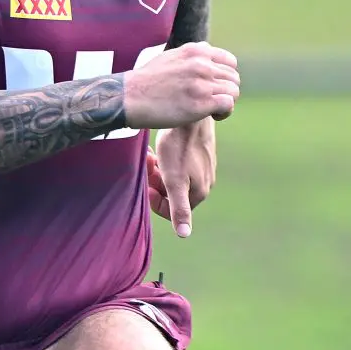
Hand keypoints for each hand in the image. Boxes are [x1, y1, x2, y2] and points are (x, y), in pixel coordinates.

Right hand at [120, 42, 239, 128]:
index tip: (214, 87)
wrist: (130, 98)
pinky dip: (224, 112)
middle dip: (226, 91)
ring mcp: (202, 84)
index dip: (225, 76)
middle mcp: (202, 65)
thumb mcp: (170, 57)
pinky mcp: (201, 103)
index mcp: (196, 51)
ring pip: (233, 91)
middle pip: (233, 78)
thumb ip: (191, 55)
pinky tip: (213, 116)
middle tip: (212, 102)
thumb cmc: (147, 81)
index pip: (229, 62)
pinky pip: (228, 104)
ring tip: (212, 110)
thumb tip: (206, 51)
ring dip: (226, 102)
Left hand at [148, 122, 216, 238]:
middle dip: (155, 184)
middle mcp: (205, 182)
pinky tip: (158, 150)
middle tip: (146, 167)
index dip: (154, 201)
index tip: (145, 185)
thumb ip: (178, 208)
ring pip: (175, 178)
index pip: (172, 211)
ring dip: (159, 172)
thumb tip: (184, 234)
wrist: (192, 114)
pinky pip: (180, 165)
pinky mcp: (202, 152)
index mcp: (199, 192)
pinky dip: (167, 162)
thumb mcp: (174, 180)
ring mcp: (205, 167)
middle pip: (173, 194)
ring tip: (149, 157)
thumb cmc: (179, 146)